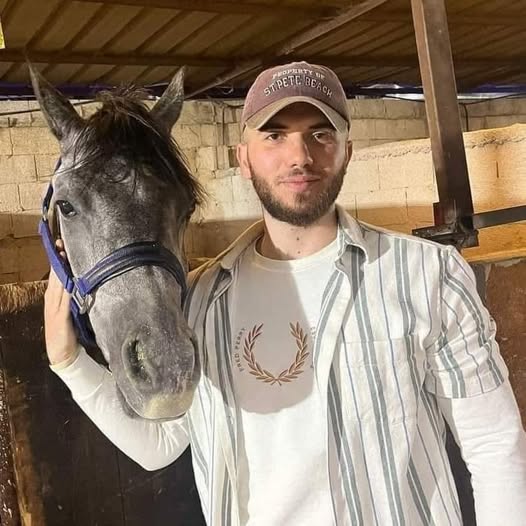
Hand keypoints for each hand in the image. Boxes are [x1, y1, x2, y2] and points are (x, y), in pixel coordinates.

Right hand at [44, 240, 77, 364]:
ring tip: (64, 255)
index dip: (57, 260)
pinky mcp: (60, 317)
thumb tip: (80, 281)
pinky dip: (67, 289)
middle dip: (58, 260)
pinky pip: (64, 300)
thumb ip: (72, 297)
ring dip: (61, 270)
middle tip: (62, 244)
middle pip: (55, 276)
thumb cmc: (68, 331)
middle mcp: (51, 300)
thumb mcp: (68, 310)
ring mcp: (54, 308)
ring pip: (58, 285)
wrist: (62, 353)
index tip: (61, 245)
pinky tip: (70, 280)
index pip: (55, 275)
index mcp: (52, 298)